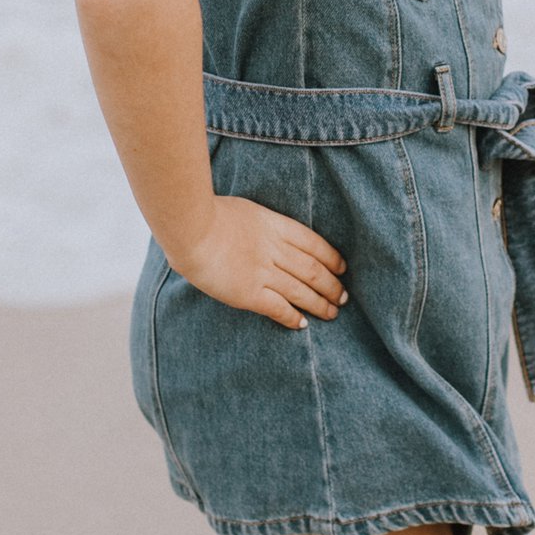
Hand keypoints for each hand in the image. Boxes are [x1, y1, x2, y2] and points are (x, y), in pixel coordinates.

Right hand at [171, 196, 346, 326]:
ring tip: (331, 314)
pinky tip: (302, 324)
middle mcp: (275, 250)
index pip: (314, 244)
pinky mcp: (249, 293)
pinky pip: (278, 308)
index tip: (341, 268)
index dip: (331, 258)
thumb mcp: (244, 209)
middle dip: (332, 286)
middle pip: (313, 270)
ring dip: (320, 304)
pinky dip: (293, 317)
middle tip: (343, 297)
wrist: (191, 228)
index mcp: (275, 225)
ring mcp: (264, 272)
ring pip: (302, 291)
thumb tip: (262, 231)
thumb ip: (258, 223)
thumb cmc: (207, 213)